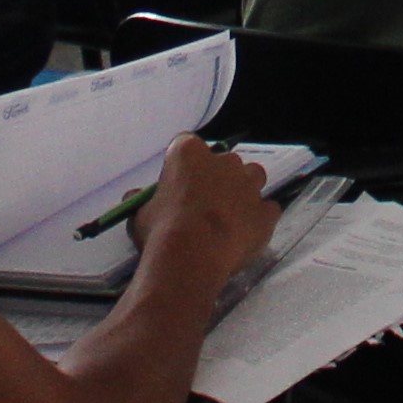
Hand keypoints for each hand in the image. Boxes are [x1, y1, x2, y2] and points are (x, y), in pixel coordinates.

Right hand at [124, 132, 276, 285]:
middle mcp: (224, 161)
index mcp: (189, 153)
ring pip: (253, 177)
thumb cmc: (161, 230)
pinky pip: (267, 209)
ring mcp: (250, 185)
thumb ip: (143, 200)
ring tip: (229, 217)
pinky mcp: (266, 211)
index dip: (182, 164)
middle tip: (203, 205)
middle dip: (216, 178)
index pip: (186, 144)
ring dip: (243, 191)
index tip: (177, 183)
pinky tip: (244, 234)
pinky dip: (258, 218)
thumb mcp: (140, 214)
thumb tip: (135, 197)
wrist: (193, 258)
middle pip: (224, 161)